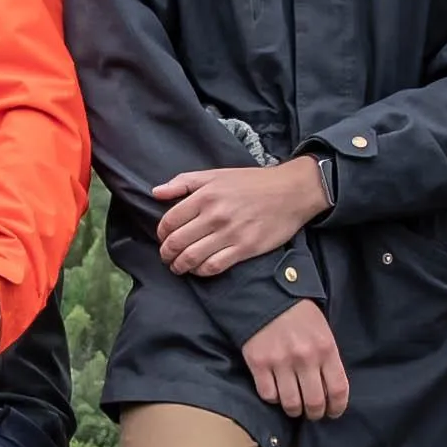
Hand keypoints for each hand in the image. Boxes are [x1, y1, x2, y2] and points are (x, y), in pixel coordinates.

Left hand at [151, 153, 330, 274]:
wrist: (290, 191)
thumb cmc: (251, 182)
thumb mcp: (215, 174)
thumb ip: (183, 182)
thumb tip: (156, 193)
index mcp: (205, 195)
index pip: (169, 221)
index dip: (161, 234)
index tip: (163, 238)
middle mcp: (215, 215)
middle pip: (177, 242)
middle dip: (166, 253)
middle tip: (166, 257)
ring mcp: (230, 233)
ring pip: (192, 258)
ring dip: (179, 266)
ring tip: (178, 267)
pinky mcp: (246, 248)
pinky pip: (214, 266)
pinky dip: (201, 271)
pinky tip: (199, 270)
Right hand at [242, 300, 350, 419]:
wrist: (265, 294)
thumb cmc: (299, 314)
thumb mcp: (323, 331)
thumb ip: (328, 359)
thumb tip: (330, 391)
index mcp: (326, 348)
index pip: (338, 390)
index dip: (337, 408)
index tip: (333, 412)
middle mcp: (305, 357)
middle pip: (315, 402)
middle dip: (315, 413)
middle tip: (313, 413)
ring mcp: (280, 361)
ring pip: (291, 404)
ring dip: (294, 410)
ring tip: (294, 406)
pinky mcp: (258, 363)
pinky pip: (268, 395)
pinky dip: (273, 398)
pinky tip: (276, 391)